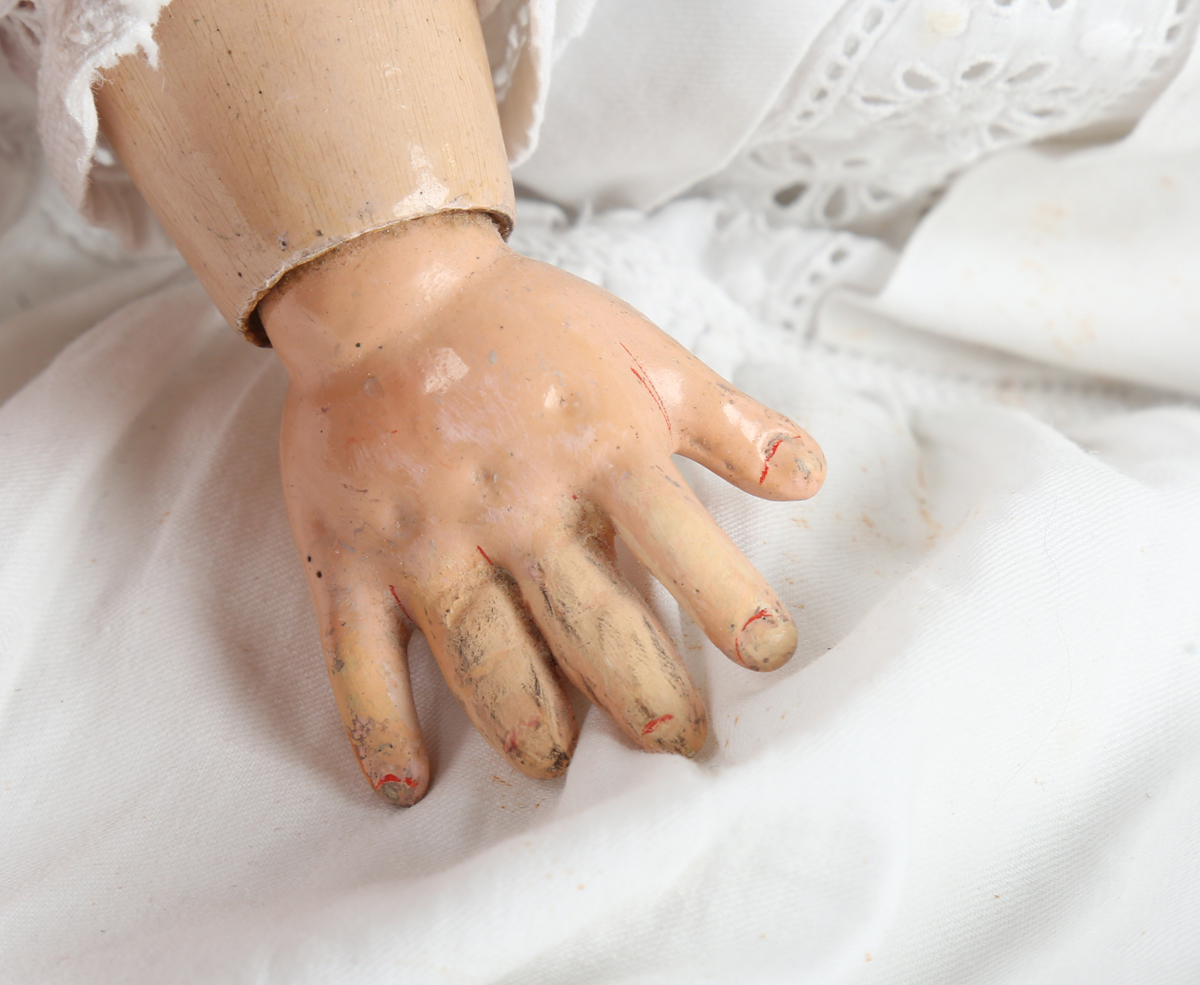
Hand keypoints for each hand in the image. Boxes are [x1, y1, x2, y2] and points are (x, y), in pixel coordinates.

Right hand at [261, 213, 824, 804]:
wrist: (382, 287)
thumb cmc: (520, 322)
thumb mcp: (640, 350)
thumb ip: (727, 419)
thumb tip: (810, 476)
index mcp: (598, 449)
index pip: (680, 542)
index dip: (730, 605)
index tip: (766, 653)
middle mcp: (516, 505)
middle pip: (590, 628)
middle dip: (642, 696)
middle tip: (674, 740)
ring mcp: (428, 538)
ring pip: (487, 658)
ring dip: (528, 727)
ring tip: (552, 760)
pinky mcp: (350, 558)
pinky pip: (359, 659)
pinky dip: (379, 728)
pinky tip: (407, 781)